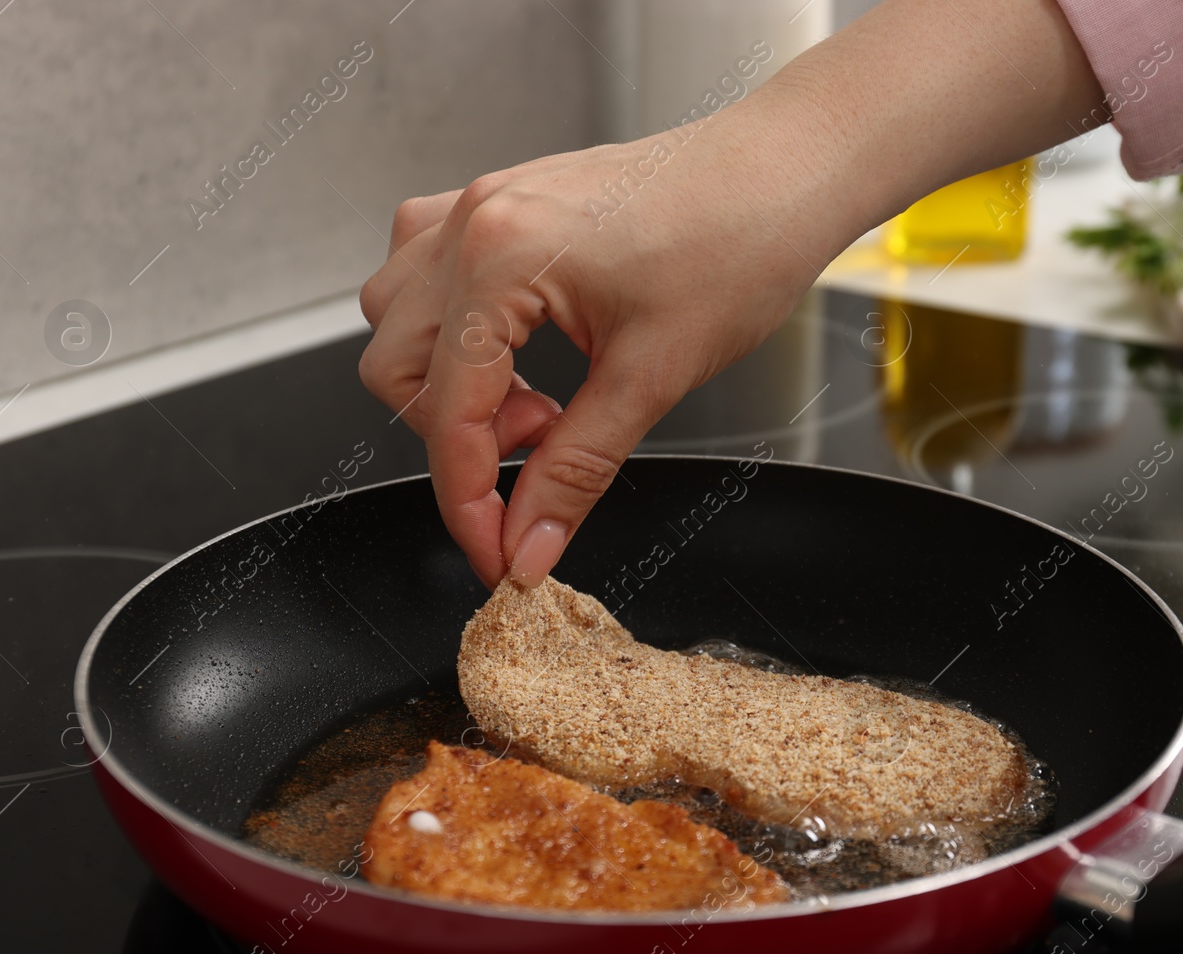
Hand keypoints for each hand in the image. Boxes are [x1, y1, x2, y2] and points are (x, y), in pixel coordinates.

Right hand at [358, 0, 1103, 588]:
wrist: (785, 170)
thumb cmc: (740, 242)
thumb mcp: (653, 378)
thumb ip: (574, 471)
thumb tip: (527, 544)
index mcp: (500, 257)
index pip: (446, 413)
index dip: (469, 503)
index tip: (499, 554)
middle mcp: (471, 223)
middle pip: (397, 368)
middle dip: (461, 437)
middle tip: (541, 452)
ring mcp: (479, 206)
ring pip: (400, 321)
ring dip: (452, 383)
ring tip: (542, 402)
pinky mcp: (502, 205)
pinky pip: (429, 276)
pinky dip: (458, 332)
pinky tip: (523, 353)